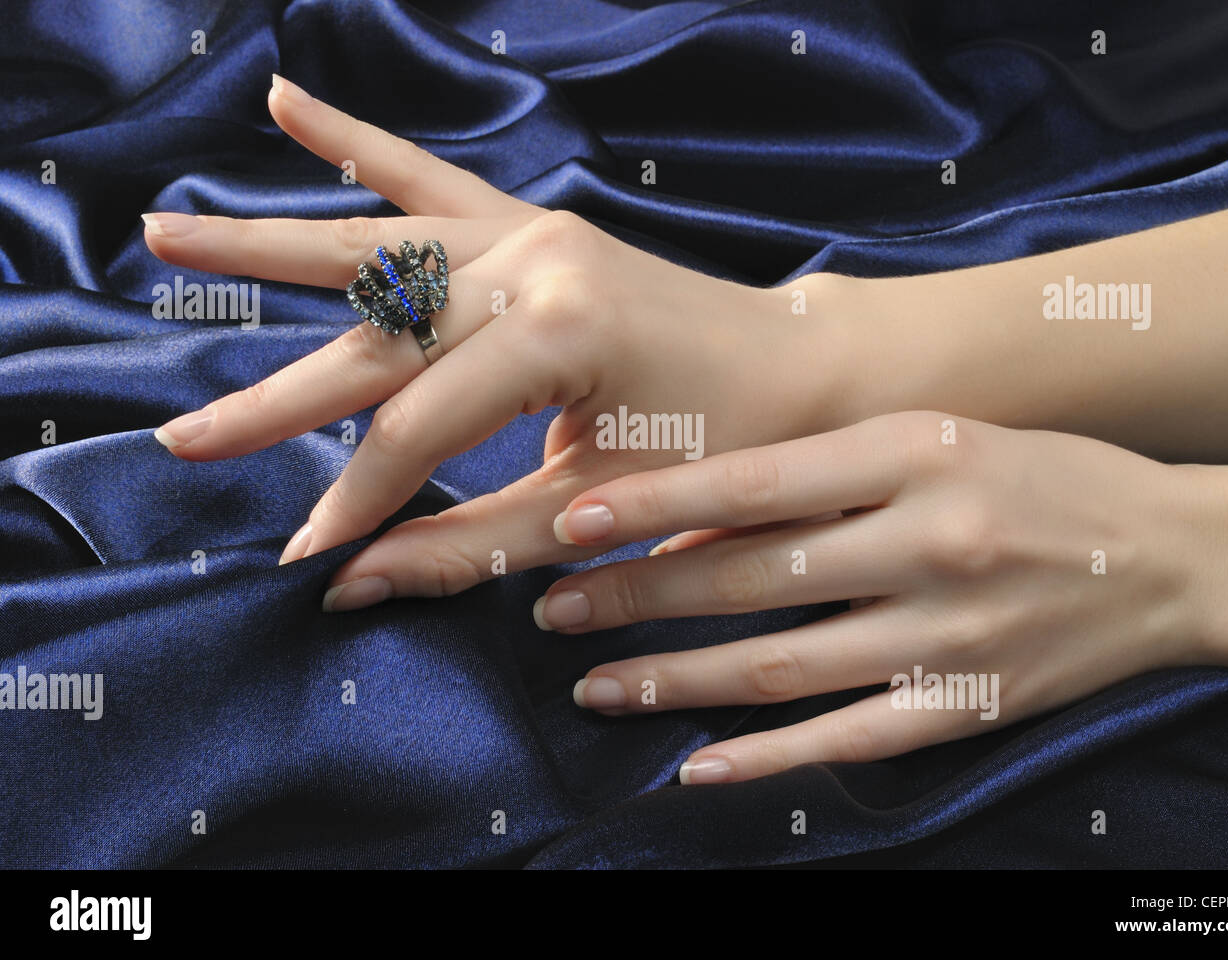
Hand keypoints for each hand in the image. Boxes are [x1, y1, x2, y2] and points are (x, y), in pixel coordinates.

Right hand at [145, 76, 879, 600]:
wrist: (804, 370)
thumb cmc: (728, 445)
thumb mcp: (604, 506)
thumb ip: (479, 546)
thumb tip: (361, 583)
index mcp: (559, 334)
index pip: (418, 428)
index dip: (358, 501)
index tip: (306, 562)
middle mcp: (534, 264)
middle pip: (376, 337)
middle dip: (279, 401)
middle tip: (184, 439)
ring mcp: (532, 232)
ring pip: (375, 243)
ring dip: (267, 243)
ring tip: (163, 233)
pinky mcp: (537, 225)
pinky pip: (430, 183)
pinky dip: (358, 145)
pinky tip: (286, 104)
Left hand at [542, 411, 1227, 784]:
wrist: (1176, 553)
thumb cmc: (1043, 476)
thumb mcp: (937, 436)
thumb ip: (829, 467)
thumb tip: (701, 505)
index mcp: (916, 454)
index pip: (754, 481)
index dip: (652, 504)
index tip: (571, 522)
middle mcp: (929, 543)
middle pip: (750, 579)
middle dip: (638, 596)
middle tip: (558, 607)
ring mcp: (949, 637)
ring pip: (780, 667)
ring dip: (676, 680)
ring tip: (597, 684)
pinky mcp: (970, 708)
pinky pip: (849, 742)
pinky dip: (765, 758)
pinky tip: (695, 765)